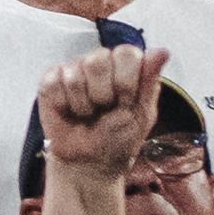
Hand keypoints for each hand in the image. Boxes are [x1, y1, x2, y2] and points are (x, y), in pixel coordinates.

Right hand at [30, 41, 166, 184]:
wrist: (89, 162)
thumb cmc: (118, 139)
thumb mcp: (142, 115)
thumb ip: (150, 80)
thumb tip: (163, 51)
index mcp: (126, 67)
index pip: (126, 53)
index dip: (125, 81)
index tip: (126, 101)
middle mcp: (100, 63)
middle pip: (97, 60)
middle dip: (103, 94)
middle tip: (104, 109)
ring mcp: (74, 69)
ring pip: (74, 76)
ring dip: (83, 105)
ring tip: (87, 114)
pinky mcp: (50, 80)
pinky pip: (53, 83)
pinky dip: (63, 104)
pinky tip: (69, 111)